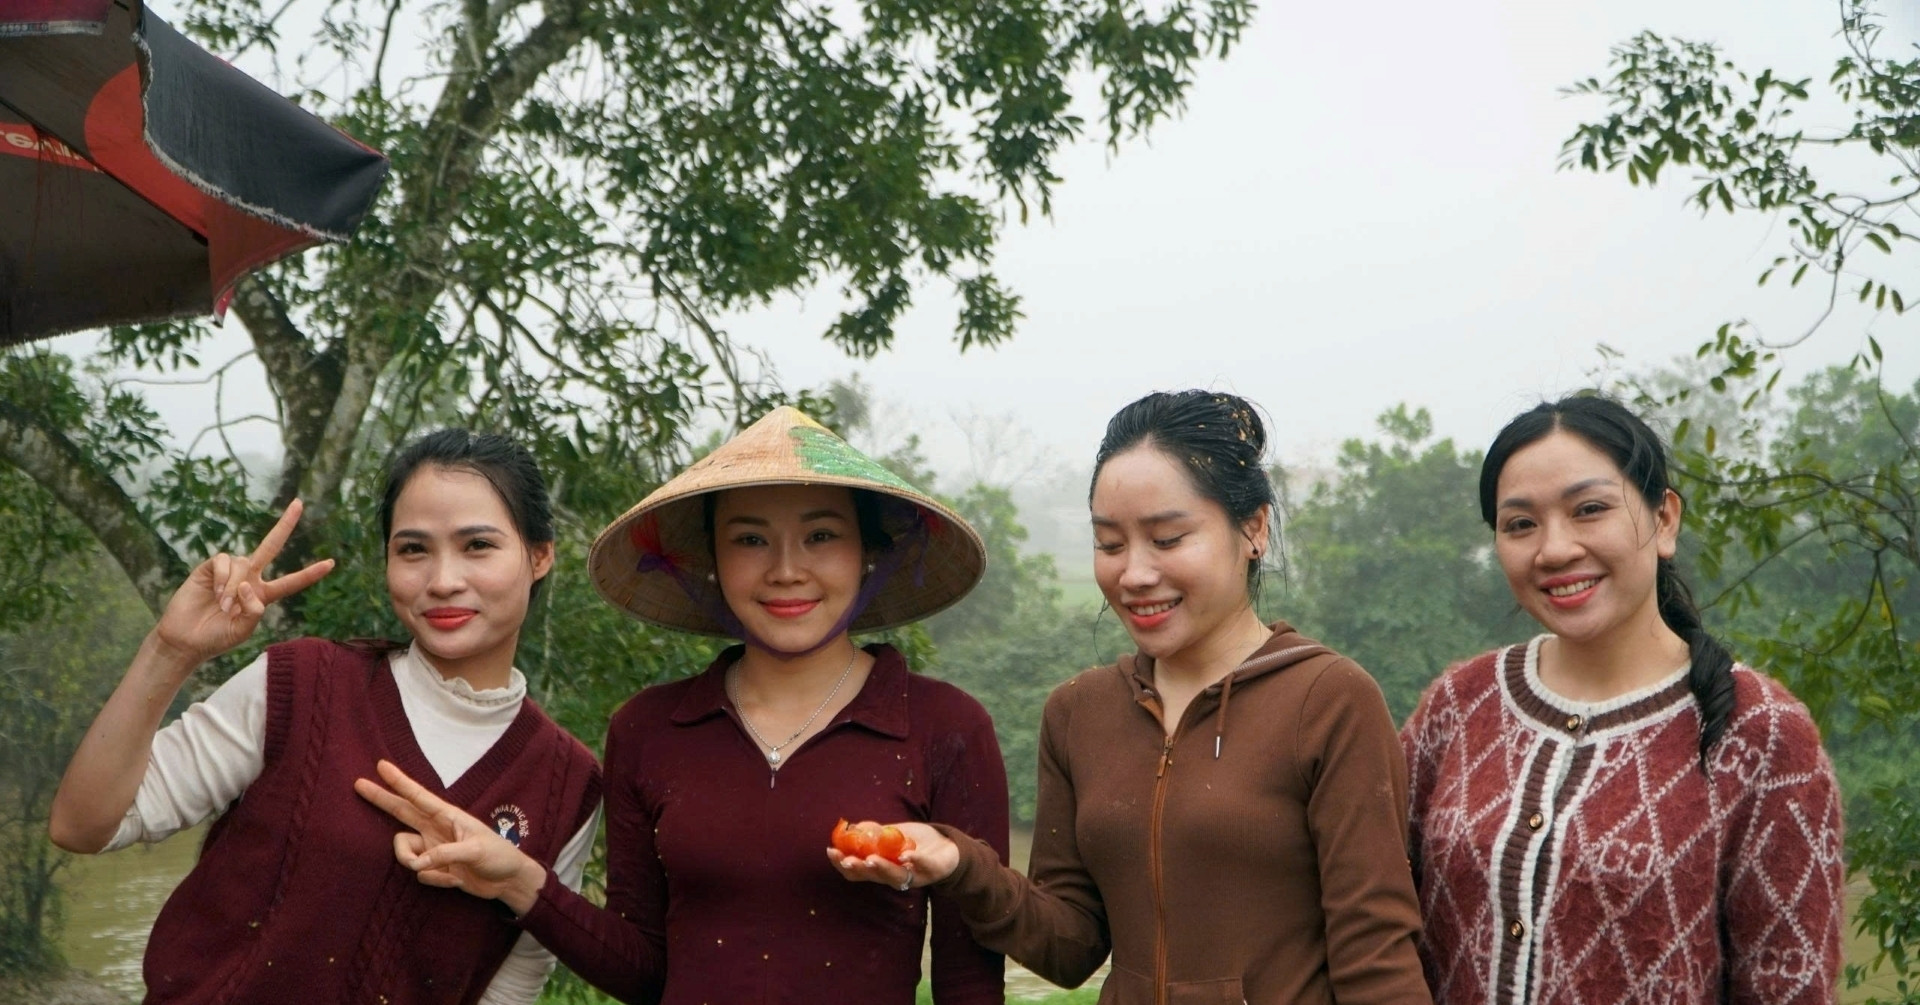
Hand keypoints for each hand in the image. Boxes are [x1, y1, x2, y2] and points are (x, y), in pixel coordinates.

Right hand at [151, 500, 334, 668]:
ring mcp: (230, 571)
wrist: (185, 639)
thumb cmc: (215, 638)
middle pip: (271, 546)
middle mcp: (249, 578)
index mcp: (262, 595)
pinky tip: (216, 593)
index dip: (310, 574)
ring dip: (234, 585)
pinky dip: (224, 576)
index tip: (331, 563)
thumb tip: (249, 585)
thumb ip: (254, 611)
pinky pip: (225, 561)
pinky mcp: (210, 568)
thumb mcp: (242, 631)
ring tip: (223, 606)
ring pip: (244, 562)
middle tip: (299, 503)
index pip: (291, 582)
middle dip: (285, 525)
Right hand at [354, 759, 545, 912]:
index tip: (382, 765)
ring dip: (416, 864)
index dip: (400, 782)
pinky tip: (456, 881)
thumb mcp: (477, 851)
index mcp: (449, 817)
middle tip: (359, 784)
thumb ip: (446, 854)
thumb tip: (418, 863)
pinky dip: (436, 880)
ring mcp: (433, 848)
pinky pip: (421, 874)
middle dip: (381, 798)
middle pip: (401, 811)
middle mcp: (436, 829)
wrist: (508, 882)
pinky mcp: (434, 868)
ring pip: (405, 852)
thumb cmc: (499, 857)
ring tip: (444, 873)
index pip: (419, 797)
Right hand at [826, 820, 956, 890]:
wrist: (948, 847)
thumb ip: (874, 833)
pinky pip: (923, 867)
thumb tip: (853, 827)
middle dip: (858, 869)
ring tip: (870, 859)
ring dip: (882, 868)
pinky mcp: (933, 870)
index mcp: (882, 869)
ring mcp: (914, 876)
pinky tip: (905, 855)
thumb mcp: (892, 834)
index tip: (831, 851)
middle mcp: (895, 877)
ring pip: (895, 877)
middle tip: (847, 860)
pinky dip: (914, 861)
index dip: (842, 864)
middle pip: (873, 876)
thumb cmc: (916, 843)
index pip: (858, 872)